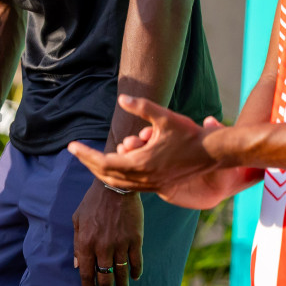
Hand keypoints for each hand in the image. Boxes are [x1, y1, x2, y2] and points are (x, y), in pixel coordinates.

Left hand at [67, 95, 221, 197]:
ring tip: (90, 159)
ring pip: (118, 183)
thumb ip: (142, 106)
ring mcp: (152, 185)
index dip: (86, 154)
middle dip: (89, 163)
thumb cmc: (189, 133)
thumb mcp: (164, 116)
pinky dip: (117, 177)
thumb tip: (122, 98)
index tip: (71, 146)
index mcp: (142, 163)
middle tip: (76, 151)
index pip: (104, 162)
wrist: (213, 153)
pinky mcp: (159, 187)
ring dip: (102, 172)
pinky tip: (113, 168)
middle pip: (107, 175)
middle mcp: (144, 178)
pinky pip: (131, 186)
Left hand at [72, 181, 142, 285]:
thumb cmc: (93, 202)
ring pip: (121, 272)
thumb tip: (78, 265)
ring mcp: (120, 244)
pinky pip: (136, 262)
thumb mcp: (77, 219)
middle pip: (105, 276)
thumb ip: (77, 243)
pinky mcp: (135, 240)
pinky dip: (135, 272)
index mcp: (86, 242)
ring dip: (121, 285)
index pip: (86, 272)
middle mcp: (103, 246)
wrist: (115, 187)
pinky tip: (133, 277)